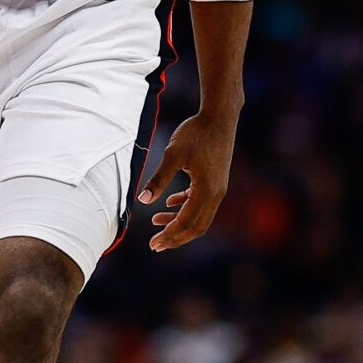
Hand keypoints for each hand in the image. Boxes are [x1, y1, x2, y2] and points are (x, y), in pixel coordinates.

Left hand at [139, 112, 237, 250]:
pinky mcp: (216, 180)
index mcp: (206, 191)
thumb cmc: (196, 133)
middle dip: (175, 237)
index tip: (153, 244)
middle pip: (196, 227)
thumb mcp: (173, 154)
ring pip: (199, 216)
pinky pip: (201, 202)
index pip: (186, 223)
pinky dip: (185, 207)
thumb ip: (159, 178)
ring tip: (156, 223)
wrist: (219, 117)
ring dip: (178, 222)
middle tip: (156, 245)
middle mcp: (216, 194)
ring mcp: (218, 188)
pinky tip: (169, 204)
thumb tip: (143, 200)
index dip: (169, 235)